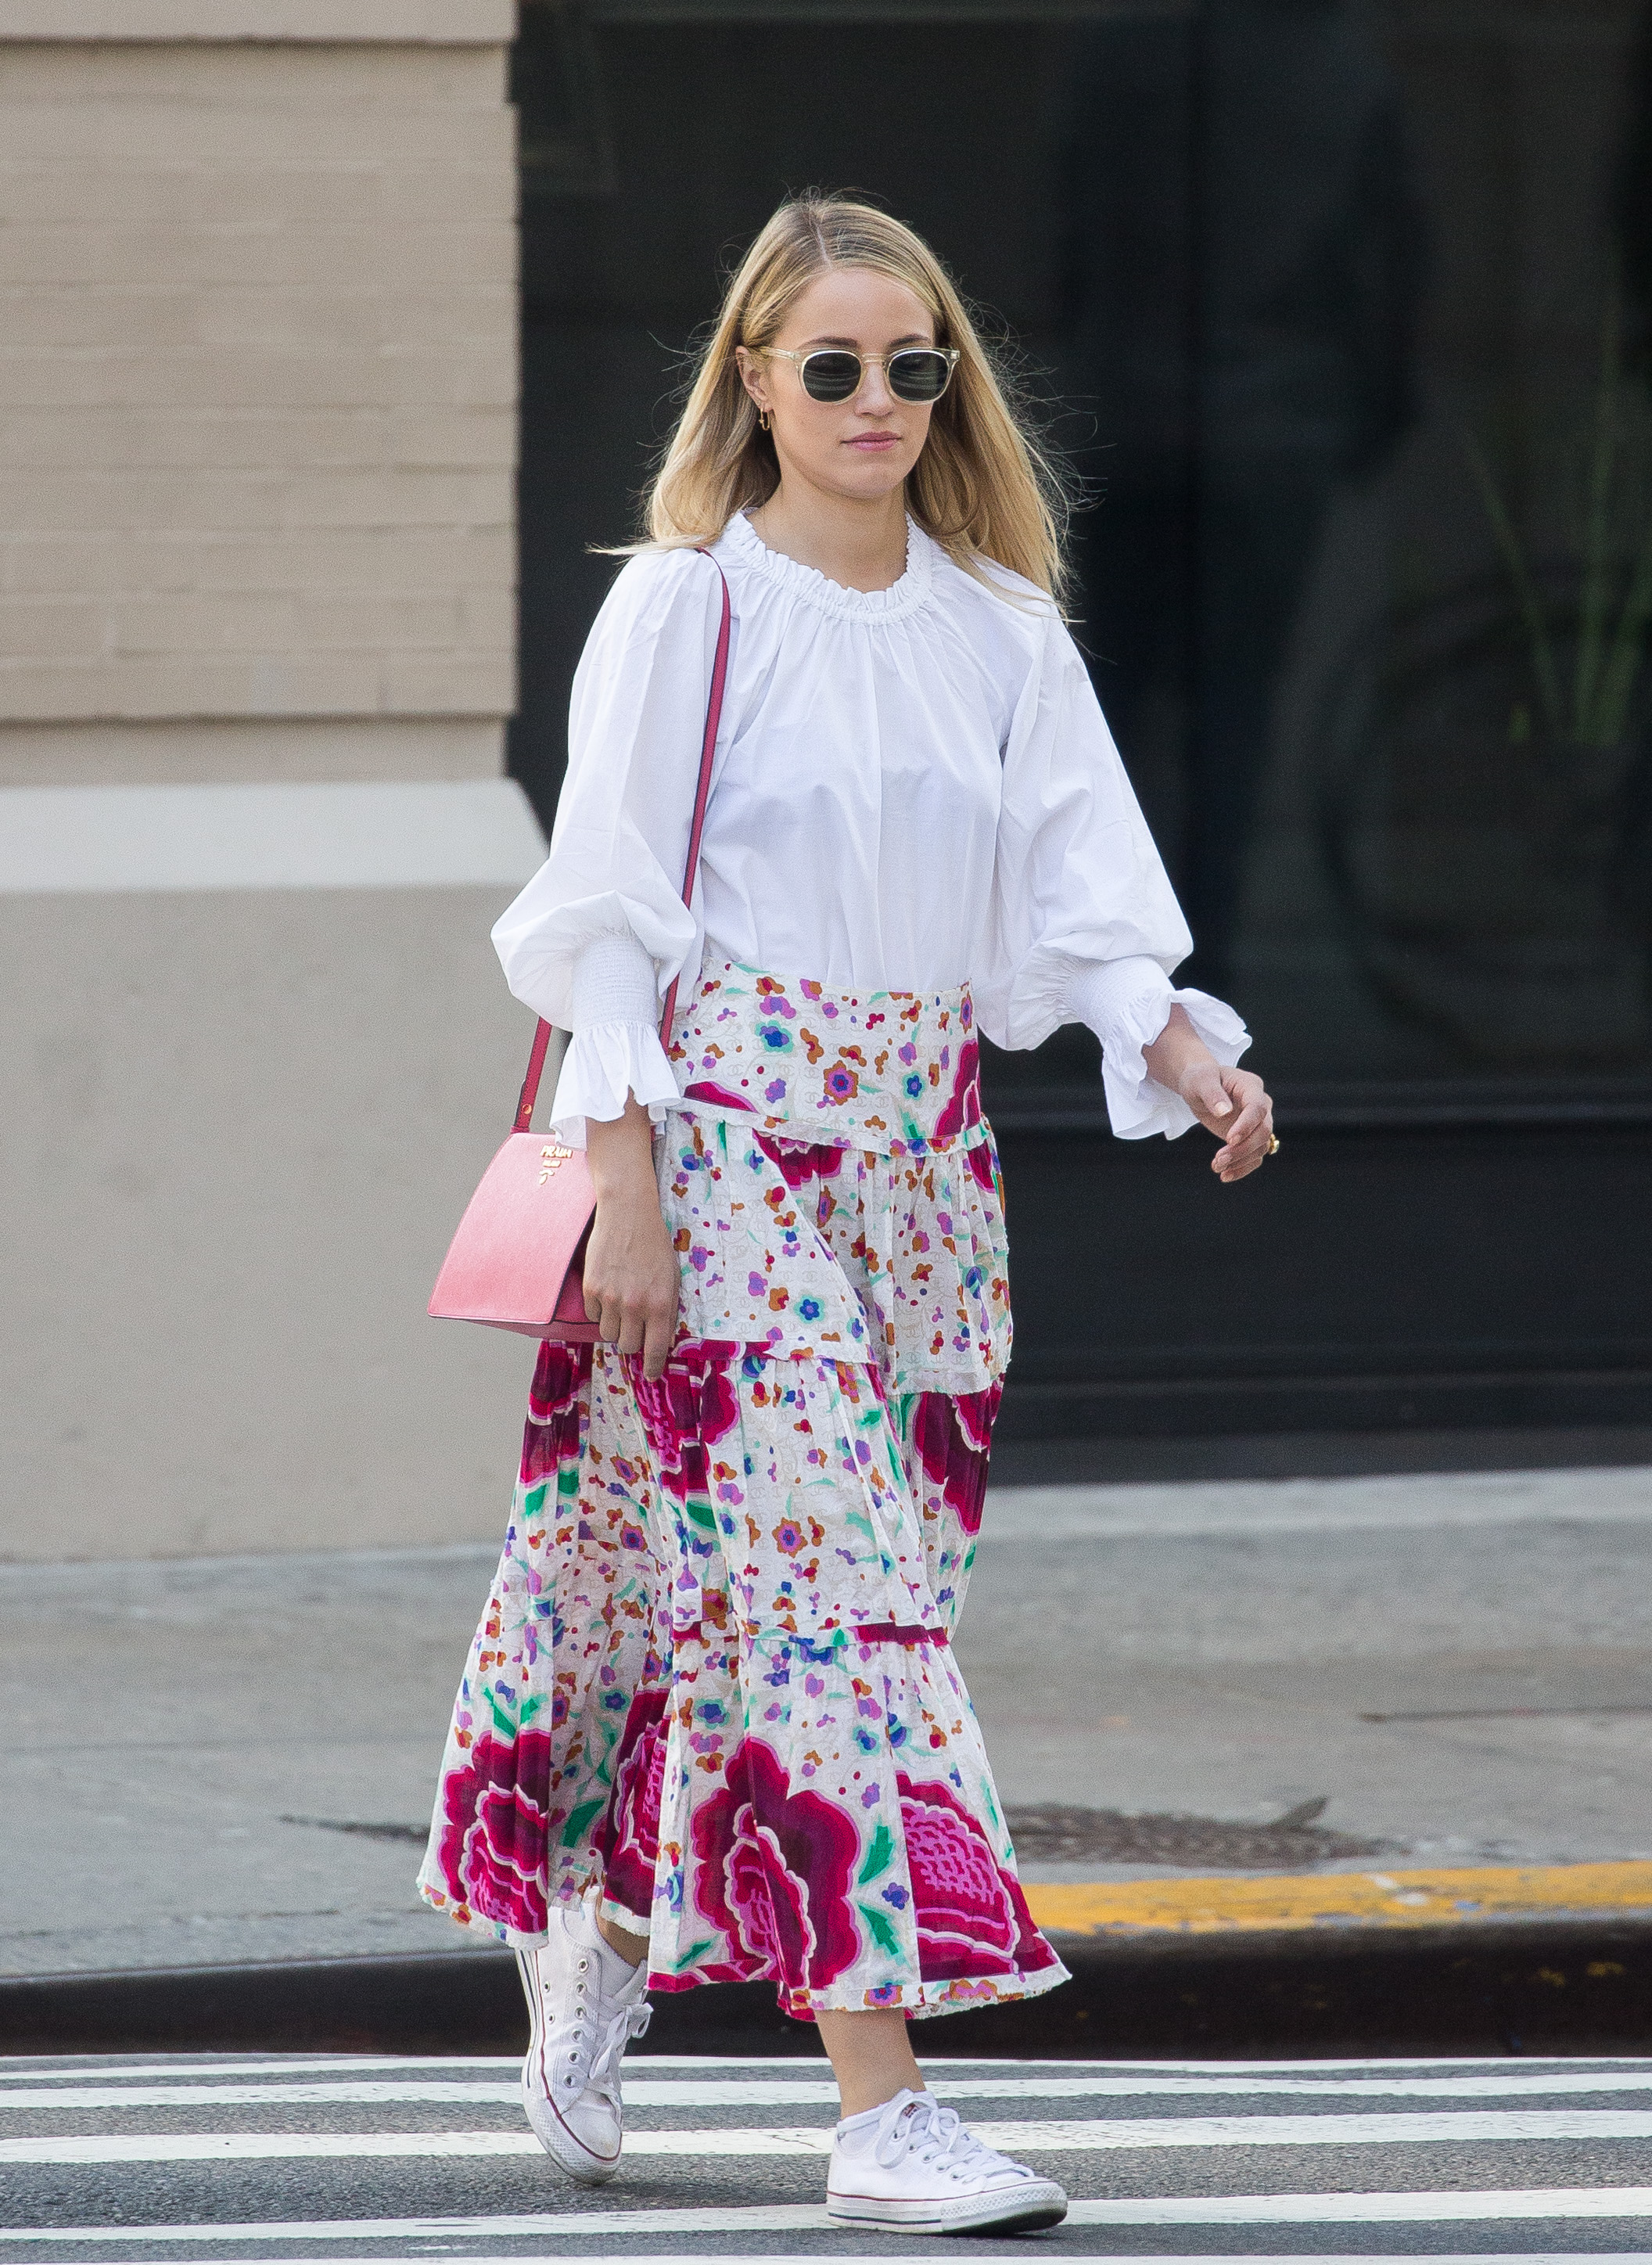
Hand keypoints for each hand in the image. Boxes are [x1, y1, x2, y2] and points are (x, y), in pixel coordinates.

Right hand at [583, 1099, 679, 1376]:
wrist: (629, 1214)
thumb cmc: (655, 1245)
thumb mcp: (671, 1278)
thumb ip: (665, 1310)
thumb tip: (658, 1340)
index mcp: (661, 1304)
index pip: (656, 1349)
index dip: (652, 1366)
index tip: (650, 1374)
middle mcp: (636, 1305)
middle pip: (628, 1346)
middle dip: (631, 1341)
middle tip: (634, 1329)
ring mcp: (611, 1298)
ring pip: (608, 1333)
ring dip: (614, 1325)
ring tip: (621, 1304)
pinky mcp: (591, 1288)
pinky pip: (592, 1314)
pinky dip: (599, 1309)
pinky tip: (608, 1289)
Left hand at [1182, 1059, 1273, 1181]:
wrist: (1199, 1086)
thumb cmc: (1200, 1078)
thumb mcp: (1200, 1080)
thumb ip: (1212, 1093)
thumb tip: (1223, 1111)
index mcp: (1251, 1087)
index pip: (1257, 1108)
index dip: (1246, 1125)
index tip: (1229, 1139)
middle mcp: (1260, 1105)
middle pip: (1263, 1131)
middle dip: (1242, 1149)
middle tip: (1218, 1160)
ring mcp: (1257, 1122)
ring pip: (1260, 1147)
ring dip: (1240, 1161)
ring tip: (1217, 1167)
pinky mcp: (1249, 1137)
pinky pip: (1254, 1156)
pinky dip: (1242, 1167)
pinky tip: (1226, 1175)